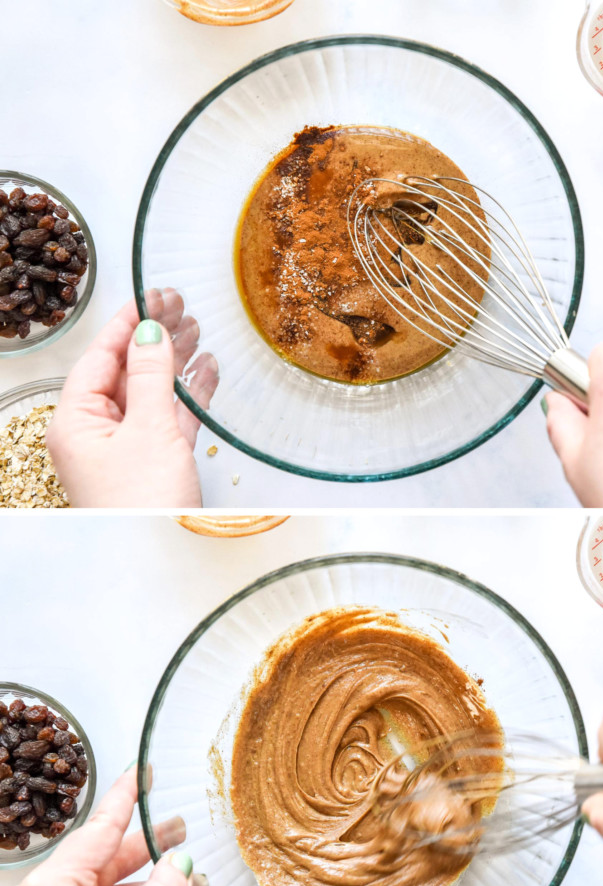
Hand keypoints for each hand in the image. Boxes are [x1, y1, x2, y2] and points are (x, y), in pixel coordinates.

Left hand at [46, 290, 218, 507]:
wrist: (158, 557)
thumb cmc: (142, 505)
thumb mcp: (149, 430)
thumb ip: (152, 376)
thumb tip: (150, 330)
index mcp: (76, 420)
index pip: (100, 357)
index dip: (127, 322)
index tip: (149, 292)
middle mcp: (96, 431)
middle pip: (126, 370)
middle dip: (155, 336)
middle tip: (180, 301)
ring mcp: (126, 447)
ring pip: (151, 391)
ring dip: (175, 360)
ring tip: (198, 327)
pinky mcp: (153, 461)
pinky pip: (169, 417)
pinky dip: (188, 394)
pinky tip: (205, 370)